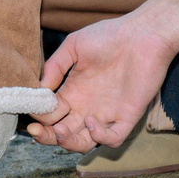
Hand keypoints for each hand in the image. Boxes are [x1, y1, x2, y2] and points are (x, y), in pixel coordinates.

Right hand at [28, 0, 178, 150]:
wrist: (144, 33)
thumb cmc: (109, 36)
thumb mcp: (74, 46)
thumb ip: (54, 67)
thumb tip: (38, 89)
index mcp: (73, 93)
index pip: (51, 115)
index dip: (40, 117)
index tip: (34, 109)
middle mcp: (87, 107)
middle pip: (62, 134)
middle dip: (46, 137)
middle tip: (36, 132)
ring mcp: (107, 114)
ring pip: (84, 143)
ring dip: (69, 143)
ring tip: (60, 131)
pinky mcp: (127, 117)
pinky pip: (113, 139)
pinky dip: (100, 137)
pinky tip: (91, 121)